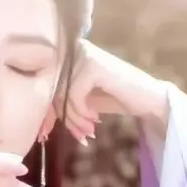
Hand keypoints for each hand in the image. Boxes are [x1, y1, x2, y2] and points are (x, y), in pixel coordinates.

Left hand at [40, 40, 169, 143]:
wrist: (149, 99)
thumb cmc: (114, 98)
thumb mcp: (80, 102)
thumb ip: (59, 105)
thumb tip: (37, 125)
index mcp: (68, 54)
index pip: (46, 84)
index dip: (45, 111)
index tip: (45, 134)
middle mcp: (73, 50)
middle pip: (52, 90)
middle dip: (64, 118)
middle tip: (78, 136)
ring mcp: (83, 55)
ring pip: (63, 95)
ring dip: (75, 119)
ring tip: (88, 131)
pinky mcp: (93, 66)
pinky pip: (74, 95)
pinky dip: (82, 112)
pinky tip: (95, 118)